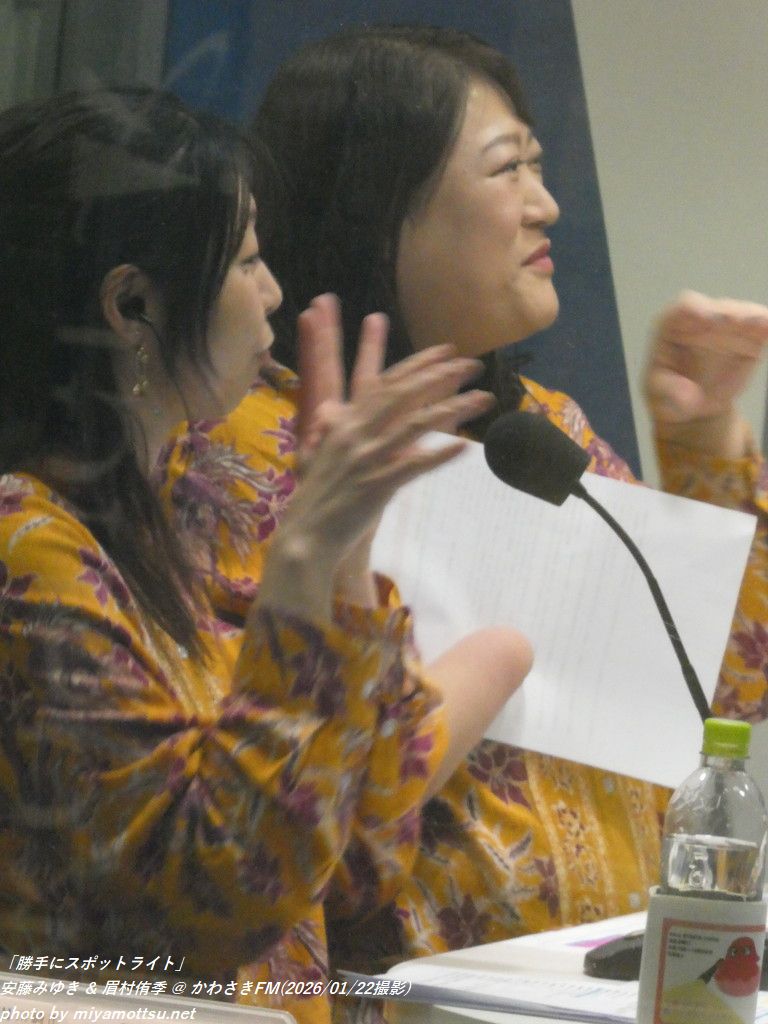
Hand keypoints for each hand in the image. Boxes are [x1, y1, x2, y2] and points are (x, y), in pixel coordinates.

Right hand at [259, 294, 494, 621]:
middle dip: (441, 374)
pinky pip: (413, 465)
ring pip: (416, 424)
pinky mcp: (375, 486)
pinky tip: (464, 447)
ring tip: (484, 398)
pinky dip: (439, 454)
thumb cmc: (316, 501)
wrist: (304, 538)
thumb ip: (332, 429)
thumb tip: (333, 408)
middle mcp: (355, 434)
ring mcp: (366, 459)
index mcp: (344, 424)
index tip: (447, 350)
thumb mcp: (319, 455)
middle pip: (404, 393)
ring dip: (454, 407)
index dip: (417, 364)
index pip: (385, 382)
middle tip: (473, 364)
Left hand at [645, 290, 767, 457]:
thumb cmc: (669, 394)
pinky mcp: (750, 338)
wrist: (693, 405)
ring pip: (744, 314)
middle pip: (718, 309)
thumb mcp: (659, 396)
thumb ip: (669, 392)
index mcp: (674, 326)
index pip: (685, 307)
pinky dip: (767, 326)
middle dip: (727, 314)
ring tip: (761, 325)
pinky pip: (762, 327)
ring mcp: (728, 326)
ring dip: (752, 318)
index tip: (705, 318)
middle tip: (734, 321)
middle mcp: (703, 319)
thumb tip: (689, 397)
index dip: (695, 309)